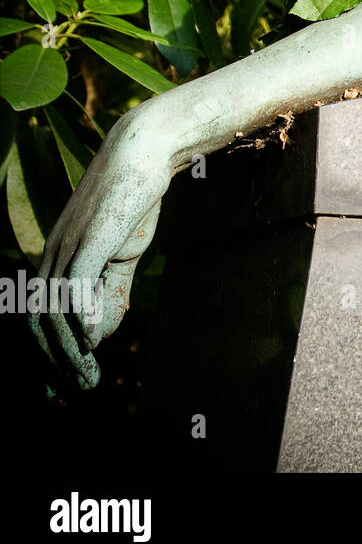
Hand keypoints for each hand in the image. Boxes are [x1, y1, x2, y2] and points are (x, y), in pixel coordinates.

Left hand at [28, 104, 174, 388]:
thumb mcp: (122, 254)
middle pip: (37, 320)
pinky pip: (75, 287)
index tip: (59, 385)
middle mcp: (52, 255)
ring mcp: (68, 247)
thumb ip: (110, 293)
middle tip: (74, 390)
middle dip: (53, 361)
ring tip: (86, 375)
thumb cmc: (134, 200)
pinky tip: (92, 339)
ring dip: (67, 350)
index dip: (44, 353)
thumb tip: (97, 335)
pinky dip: (79, 317)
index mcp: (56, 258)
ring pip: (53, 310)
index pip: (37, 315)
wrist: (142, 153)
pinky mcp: (89, 240)